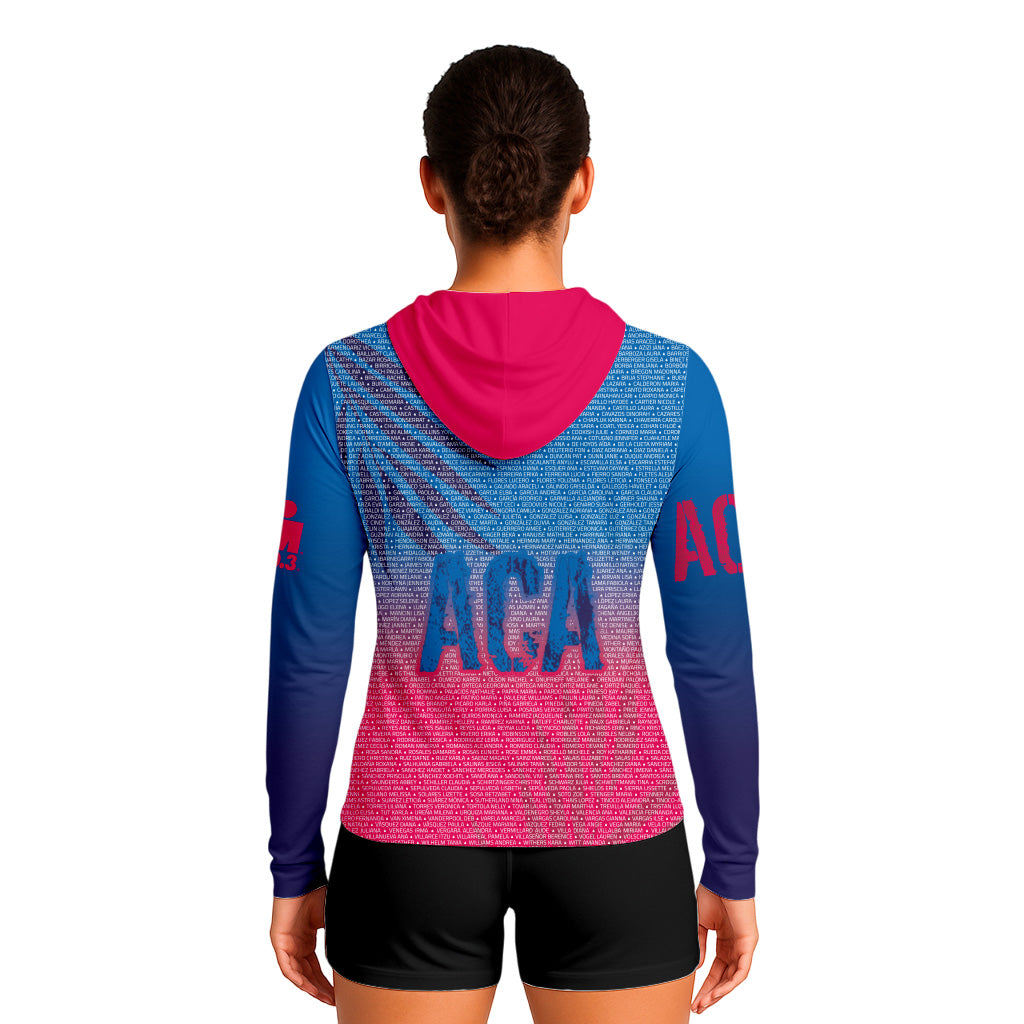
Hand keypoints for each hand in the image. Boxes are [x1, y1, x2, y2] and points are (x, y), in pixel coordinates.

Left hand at [270, 886, 334, 1005]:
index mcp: (308, 938)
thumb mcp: (330, 920)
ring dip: (310, 987)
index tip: (337, 991)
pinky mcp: (279, 941)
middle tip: (332, 999)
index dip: (326, 980)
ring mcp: (287, 944)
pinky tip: (307, 987)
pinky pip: (287, 966)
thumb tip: (353, 951)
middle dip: (320, 988)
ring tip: (323, 997)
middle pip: (308, 973)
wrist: (303, 879)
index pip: (316, 966)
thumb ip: (336, 937)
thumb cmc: (317, 893)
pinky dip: (297, 978)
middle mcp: (297, 944)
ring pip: (298, 973)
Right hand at [691, 884, 757, 1013]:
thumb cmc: (712, 893)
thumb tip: (699, 966)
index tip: (694, 997)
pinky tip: (718, 992)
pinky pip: (741, 970)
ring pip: (733, 978)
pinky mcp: (749, 943)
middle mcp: (735, 946)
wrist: (721, 878)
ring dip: (719, 993)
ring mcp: (743, 945)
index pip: (716, 969)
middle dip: (710, 994)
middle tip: (698, 1007)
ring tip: (704, 1003)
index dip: (705, 984)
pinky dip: (730, 983)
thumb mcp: (701, 923)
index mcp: (725, 940)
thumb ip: (700, 944)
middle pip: (724, 978)